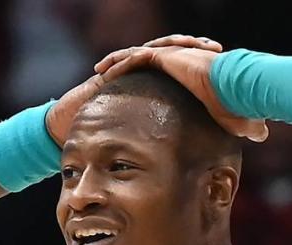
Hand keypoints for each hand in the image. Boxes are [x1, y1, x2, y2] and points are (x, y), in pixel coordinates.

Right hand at [46, 35, 224, 144]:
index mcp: (155, 84)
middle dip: (194, 47)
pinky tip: (155, 53)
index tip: (226, 66)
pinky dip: (141, 54)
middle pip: (173, 51)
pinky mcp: (112, 70)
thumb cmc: (101, 135)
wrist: (66, 126)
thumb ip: (165, 140)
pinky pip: (129, 57)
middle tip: (216, 49)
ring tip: (191, 43)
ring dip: (172, 44)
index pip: (183, 68)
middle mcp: (143, 71)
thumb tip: (199, 154)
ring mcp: (127, 67)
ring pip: (154, 48)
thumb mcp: (140, 138)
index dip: (203, 65)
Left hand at [93, 37, 268, 142]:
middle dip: (128, 66)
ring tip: (100, 70)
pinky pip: (136, 58)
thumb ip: (247, 125)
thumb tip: (262, 135)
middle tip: (110, 75)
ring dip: (117, 62)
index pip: (167, 73)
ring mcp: (173, 56)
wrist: (240, 89)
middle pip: (147, 61)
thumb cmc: (242, 104)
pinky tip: (105, 71)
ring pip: (137, 56)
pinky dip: (120, 63)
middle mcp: (181, 61)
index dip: (152, 78)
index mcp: (192, 73)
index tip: (138, 88)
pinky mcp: (167, 57)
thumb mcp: (242, 118)